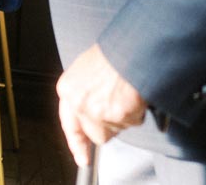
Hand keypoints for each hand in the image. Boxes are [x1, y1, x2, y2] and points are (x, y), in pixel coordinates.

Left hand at [56, 44, 148, 166]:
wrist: (130, 48)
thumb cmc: (112, 54)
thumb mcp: (86, 69)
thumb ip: (83, 92)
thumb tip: (88, 110)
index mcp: (68, 90)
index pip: (69, 125)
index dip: (77, 143)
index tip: (82, 157)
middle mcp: (79, 103)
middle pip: (96, 134)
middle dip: (109, 126)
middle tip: (118, 107)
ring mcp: (98, 111)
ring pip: (115, 130)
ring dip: (124, 118)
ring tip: (126, 94)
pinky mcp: (118, 115)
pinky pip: (133, 122)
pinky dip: (137, 112)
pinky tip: (134, 95)